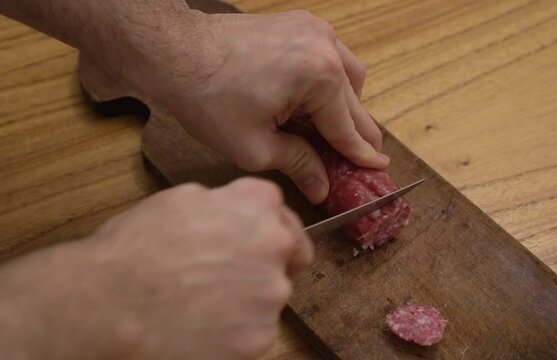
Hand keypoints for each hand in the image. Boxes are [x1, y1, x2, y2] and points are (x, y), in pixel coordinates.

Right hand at [0, 179, 312, 359]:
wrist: (109, 302)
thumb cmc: (135, 249)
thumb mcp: (181, 200)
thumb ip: (224, 203)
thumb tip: (236, 211)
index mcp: (258, 204)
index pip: (285, 219)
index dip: (269, 234)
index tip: (259, 247)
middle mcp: (274, 245)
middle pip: (286, 258)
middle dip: (265, 266)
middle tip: (228, 277)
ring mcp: (270, 294)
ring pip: (270, 297)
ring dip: (248, 300)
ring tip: (202, 302)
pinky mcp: (259, 336)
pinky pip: (255, 331)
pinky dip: (236, 332)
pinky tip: (202, 325)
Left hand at [117, 10, 388, 203]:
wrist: (175, 52)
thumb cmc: (207, 96)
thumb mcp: (254, 147)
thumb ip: (297, 165)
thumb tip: (321, 186)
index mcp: (319, 77)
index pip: (347, 129)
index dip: (361, 156)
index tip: (377, 168)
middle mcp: (325, 47)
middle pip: (355, 103)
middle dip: (357, 134)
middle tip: (361, 159)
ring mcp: (314, 31)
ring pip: (350, 76)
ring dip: (346, 106)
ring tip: (331, 133)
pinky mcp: (301, 25)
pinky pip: (332, 56)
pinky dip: (331, 82)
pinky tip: (314, 102)